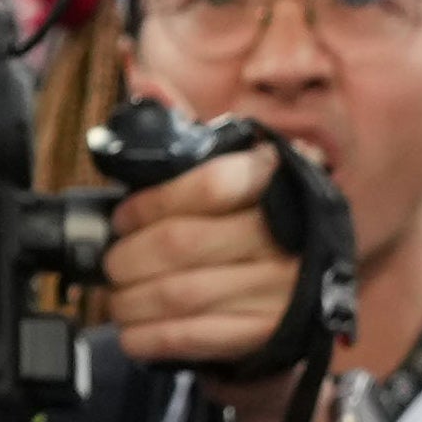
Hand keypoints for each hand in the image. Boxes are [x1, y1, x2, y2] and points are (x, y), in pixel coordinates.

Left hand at [90, 140, 310, 388]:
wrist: (310, 293)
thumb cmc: (255, 223)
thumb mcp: (235, 171)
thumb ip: (191, 132)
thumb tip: (147, 85)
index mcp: (275, 185)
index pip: (209, 185)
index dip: (150, 205)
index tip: (122, 220)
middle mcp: (284, 236)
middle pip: (181, 245)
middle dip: (128, 258)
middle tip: (110, 266)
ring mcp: (280, 289)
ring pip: (181, 294)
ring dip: (132, 300)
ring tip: (116, 300)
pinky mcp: (270, 333)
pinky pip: (196, 337)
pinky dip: (152, 337)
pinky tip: (132, 333)